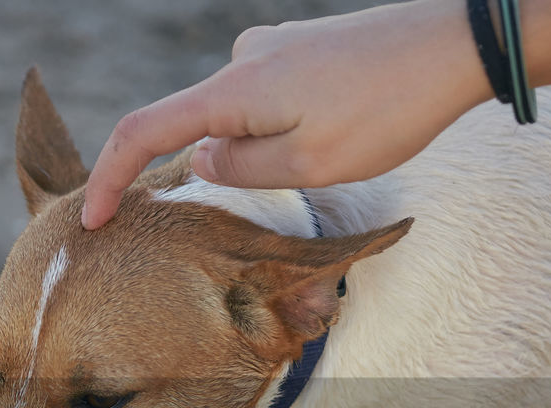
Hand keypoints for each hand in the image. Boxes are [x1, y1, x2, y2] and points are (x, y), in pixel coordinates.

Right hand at [82, 0, 489, 228]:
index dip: (110, 178)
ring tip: (343, 148)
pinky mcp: (301, 50)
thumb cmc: (389, 108)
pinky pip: (269, 101)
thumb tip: (202, 162)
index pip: (143, 132)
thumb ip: (242, 172)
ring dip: (271, 152)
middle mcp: (243, 62)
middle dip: (227, 170)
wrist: (457, 44)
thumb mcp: (310, 165)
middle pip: (199, 128)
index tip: (94, 219)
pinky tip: (342, 130)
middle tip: (297, 179)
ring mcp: (272, 50)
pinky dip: (285, 130)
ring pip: (242, 119)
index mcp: (234, 91)